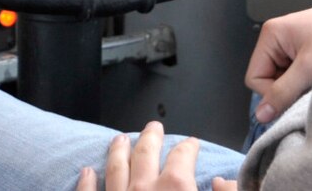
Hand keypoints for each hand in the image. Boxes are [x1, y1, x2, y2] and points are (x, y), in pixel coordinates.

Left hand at [76, 123, 237, 190]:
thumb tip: (224, 182)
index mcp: (177, 188)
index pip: (184, 156)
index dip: (189, 147)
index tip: (191, 143)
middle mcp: (144, 189)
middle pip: (147, 153)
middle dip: (151, 137)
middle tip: (153, 127)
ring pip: (116, 168)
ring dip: (118, 151)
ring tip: (119, 139)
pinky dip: (87, 181)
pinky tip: (87, 171)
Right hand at [244, 0, 311, 124]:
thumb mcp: (309, 67)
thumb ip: (283, 92)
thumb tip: (262, 114)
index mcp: (271, 34)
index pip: (255, 78)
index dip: (271, 92)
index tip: (293, 93)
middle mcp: (278, 38)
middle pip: (268, 80)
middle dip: (287, 88)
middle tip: (308, 82)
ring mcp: (291, 45)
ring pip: (283, 80)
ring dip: (298, 85)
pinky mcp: (304, 52)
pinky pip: (295, 76)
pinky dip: (307, 80)